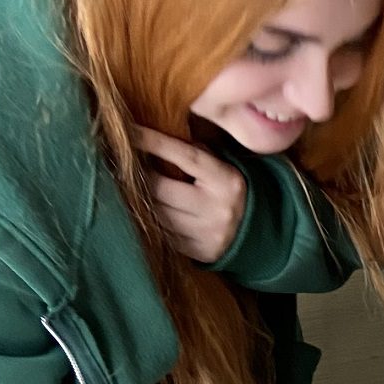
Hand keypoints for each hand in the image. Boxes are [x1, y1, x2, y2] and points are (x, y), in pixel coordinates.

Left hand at [135, 127, 247, 265]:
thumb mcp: (223, 167)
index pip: (183, 156)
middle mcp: (217, 208)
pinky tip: (147, 211)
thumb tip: (153, 135)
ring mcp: (208, 233)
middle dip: (139, 175)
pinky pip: (163, 235)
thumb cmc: (231, 191)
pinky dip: (152, 221)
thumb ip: (195, 153)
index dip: (152, 142)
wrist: (261, 233)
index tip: (128, 131)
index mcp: (226, 180)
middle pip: (161, 188)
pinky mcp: (199, 252)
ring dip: (140, 199)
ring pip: (157, 213)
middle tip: (122, 163)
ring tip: (129, 187)